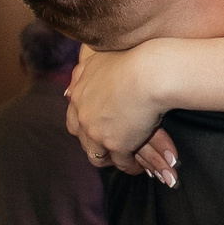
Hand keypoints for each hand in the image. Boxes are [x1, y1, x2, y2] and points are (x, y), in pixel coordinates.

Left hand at [66, 46, 179, 184]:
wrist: (149, 72)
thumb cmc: (132, 58)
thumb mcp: (98, 58)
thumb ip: (84, 70)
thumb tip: (74, 77)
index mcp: (79, 93)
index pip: (74, 117)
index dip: (86, 124)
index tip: (96, 128)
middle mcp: (83, 114)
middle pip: (83, 139)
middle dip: (95, 145)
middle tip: (109, 148)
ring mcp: (97, 132)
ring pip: (97, 156)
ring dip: (110, 159)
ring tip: (123, 160)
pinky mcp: (116, 145)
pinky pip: (121, 163)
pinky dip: (130, 166)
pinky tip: (138, 166)